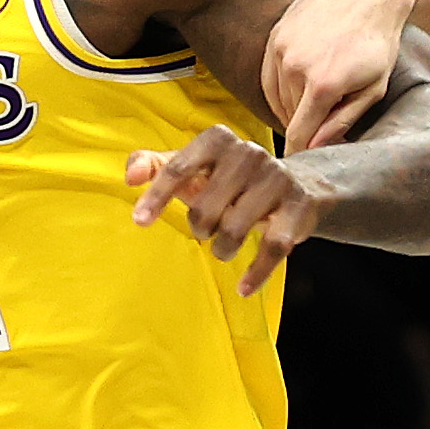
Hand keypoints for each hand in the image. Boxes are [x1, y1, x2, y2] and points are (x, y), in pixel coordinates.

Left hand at [124, 128, 321, 295]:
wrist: (298, 185)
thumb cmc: (231, 179)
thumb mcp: (194, 167)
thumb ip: (156, 165)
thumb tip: (130, 176)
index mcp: (218, 140)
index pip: (178, 168)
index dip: (156, 197)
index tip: (139, 222)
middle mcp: (249, 153)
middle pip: (205, 206)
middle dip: (199, 227)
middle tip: (204, 230)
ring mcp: (277, 178)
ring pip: (236, 228)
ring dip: (223, 248)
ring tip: (223, 249)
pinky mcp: (298, 206)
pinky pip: (273, 247)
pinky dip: (256, 272)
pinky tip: (243, 288)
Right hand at [263, 0, 411, 150]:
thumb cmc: (377, 43)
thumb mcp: (372, 88)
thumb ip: (342, 120)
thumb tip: (315, 146)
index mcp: (323, 85)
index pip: (298, 135)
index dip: (299, 154)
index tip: (299, 166)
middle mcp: (295, 67)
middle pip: (289, 116)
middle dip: (304, 126)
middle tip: (324, 124)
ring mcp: (282, 50)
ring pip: (278, 98)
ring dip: (294, 105)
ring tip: (319, 97)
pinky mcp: (275, 37)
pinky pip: (270, 77)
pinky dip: (282, 88)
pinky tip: (301, 86)